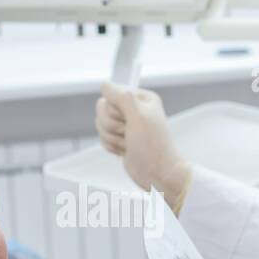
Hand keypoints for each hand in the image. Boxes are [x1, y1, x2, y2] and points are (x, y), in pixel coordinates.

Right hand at [96, 81, 192, 213]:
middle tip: (128, 133)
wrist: (157, 173)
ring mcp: (126, 125)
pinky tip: (125, 150)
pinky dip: (111, 146)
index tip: (127, 119)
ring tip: (129, 143)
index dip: (114, 109)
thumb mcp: (138, 116)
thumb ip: (121, 96)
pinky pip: (103, 138)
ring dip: (112, 137)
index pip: (111, 94)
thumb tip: (104, 85)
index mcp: (141, 99)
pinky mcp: (120, 139)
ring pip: (101, 124)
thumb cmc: (153, 146)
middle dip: (112, 125)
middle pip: (103, 109)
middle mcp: (134, 110)